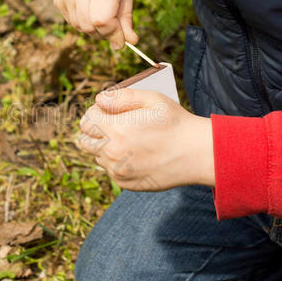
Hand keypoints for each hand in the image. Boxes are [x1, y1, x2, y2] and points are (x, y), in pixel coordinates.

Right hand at [54, 0, 137, 49]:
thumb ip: (126, 16)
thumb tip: (130, 42)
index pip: (103, 21)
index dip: (113, 34)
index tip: (122, 40)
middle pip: (89, 27)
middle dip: (104, 34)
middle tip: (114, 30)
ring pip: (79, 26)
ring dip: (93, 29)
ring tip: (103, 16)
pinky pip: (70, 20)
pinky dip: (82, 22)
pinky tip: (90, 8)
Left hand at [79, 88, 214, 190]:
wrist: (196, 154)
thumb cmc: (175, 123)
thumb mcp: (153, 99)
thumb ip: (122, 97)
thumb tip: (99, 99)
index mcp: (117, 129)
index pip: (87, 120)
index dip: (96, 113)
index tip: (108, 111)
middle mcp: (113, 152)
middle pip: (84, 140)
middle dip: (94, 131)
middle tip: (113, 124)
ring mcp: (118, 170)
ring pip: (97, 156)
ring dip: (105, 146)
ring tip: (128, 139)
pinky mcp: (124, 183)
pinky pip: (109, 170)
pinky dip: (116, 161)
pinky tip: (135, 153)